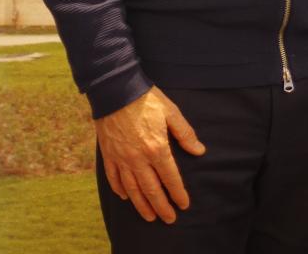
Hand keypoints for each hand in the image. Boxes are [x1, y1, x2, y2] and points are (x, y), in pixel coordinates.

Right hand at [94, 86, 205, 223]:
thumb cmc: (146, 98)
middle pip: (151, 190)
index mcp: (157, 149)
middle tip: (169, 219)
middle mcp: (139, 159)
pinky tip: (125, 196)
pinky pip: (114, 178)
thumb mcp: (171, 112)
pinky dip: (119, 190)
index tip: (184, 204)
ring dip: (142, 205)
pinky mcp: (109, 153)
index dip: (178, 193)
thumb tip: (199, 151)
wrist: (115, 88)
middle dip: (162, 207)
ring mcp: (122, 158)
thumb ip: (185, 134)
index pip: (171, 179)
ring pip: (132, 189)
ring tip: (149, 217)